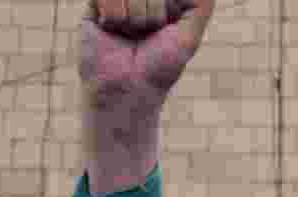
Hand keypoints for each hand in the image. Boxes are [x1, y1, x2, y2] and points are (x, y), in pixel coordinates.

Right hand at [78, 0, 215, 192]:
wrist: (126, 87)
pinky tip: (113, 28)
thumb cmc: (160, 66)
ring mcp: (120, 0)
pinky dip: (115, 15)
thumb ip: (201, 4)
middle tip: (148, 34)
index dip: (166, 11)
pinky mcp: (96, 3)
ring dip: (135, 17)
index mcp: (168, 2)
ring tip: (131, 33)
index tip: (165, 29)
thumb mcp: (189, 36)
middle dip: (154, 13)